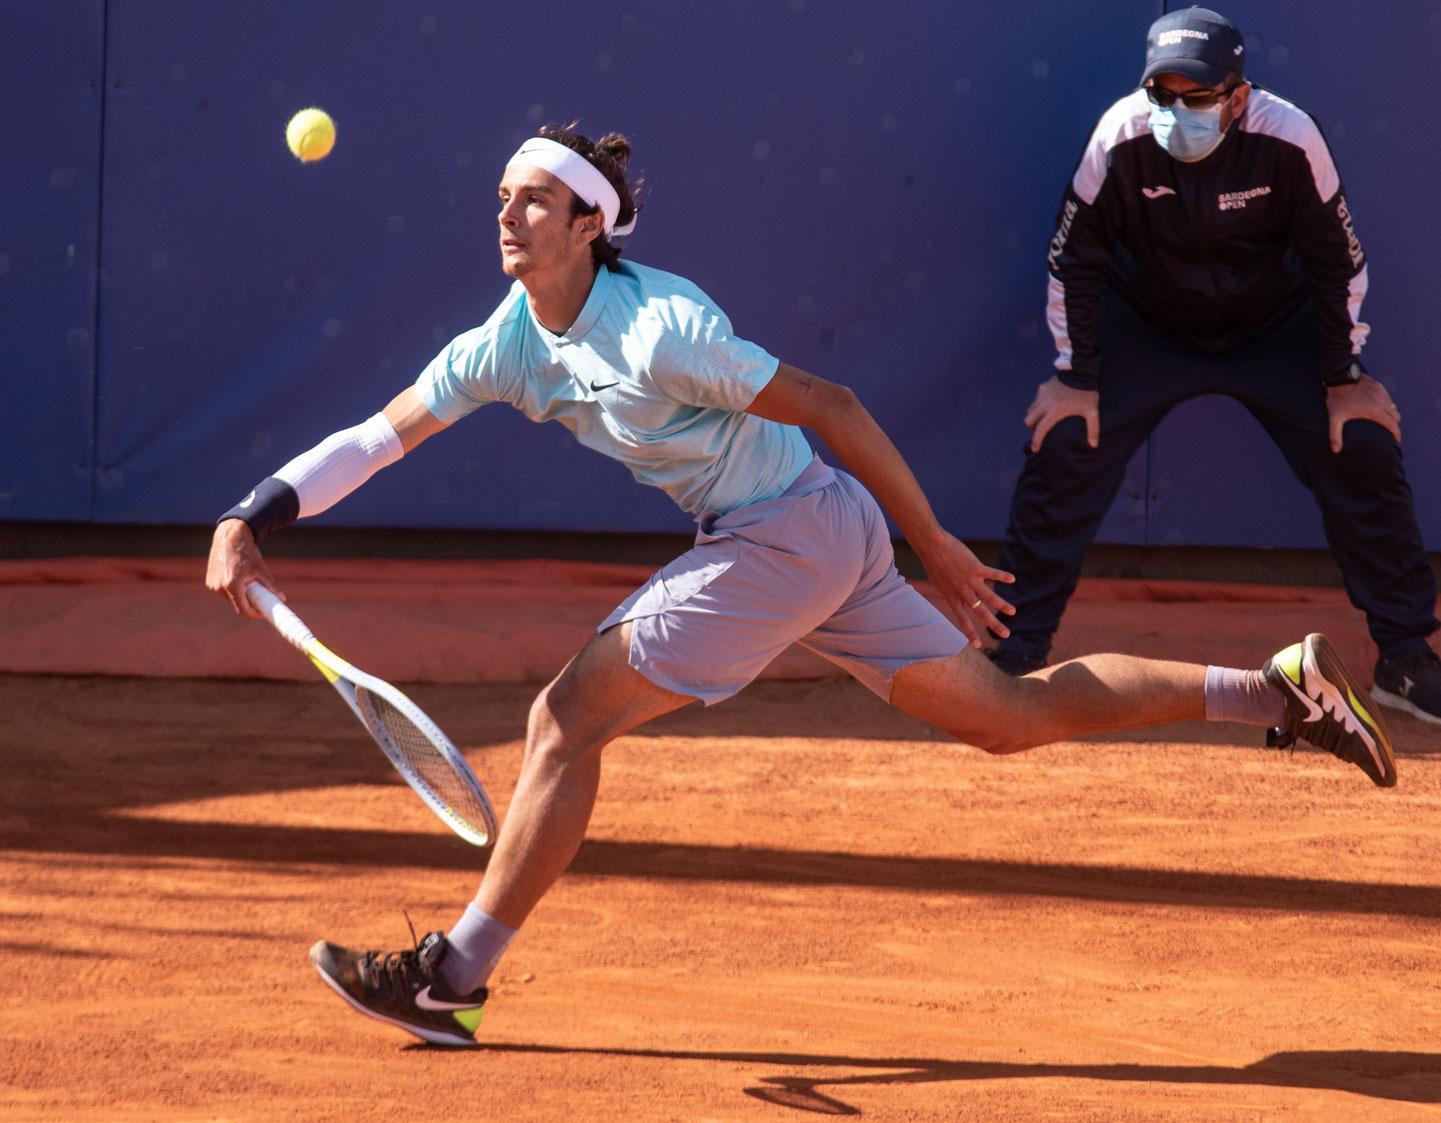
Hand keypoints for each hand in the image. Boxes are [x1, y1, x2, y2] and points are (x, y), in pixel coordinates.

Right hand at [205, 519, 281, 618]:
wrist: (230, 537)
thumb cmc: (246, 551)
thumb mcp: (261, 569)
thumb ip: (271, 585)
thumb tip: (282, 598)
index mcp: (232, 585)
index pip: (244, 610)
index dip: (255, 614)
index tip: (263, 613)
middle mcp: (219, 587)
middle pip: (237, 605)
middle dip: (250, 604)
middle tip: (261, 599)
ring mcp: (213, 584)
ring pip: (231, 598)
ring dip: (241, 596)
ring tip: (250, 583)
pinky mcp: (210, 581)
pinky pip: (224, 591)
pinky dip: (232, 590)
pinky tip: (239, 578)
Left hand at [913, 530, 1015, 644]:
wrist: (932, 546)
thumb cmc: (934, 563)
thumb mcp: (939, 583)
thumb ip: (949, 592)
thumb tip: (954, 597)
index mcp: (952, 597)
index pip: (962, 619)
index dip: (970, 632)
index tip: (977, 646)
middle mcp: (962, 592)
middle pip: (981, 613)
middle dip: (994, 625)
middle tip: (1006, 635)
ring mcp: (970, 580)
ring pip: (990, 597)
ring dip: (1002, 605)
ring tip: (1012, 612)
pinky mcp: (976, 567)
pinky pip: (993, 573)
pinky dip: (1003, 576)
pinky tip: (1012, 579)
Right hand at [1025, 376, 1099, 452]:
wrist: (1080, 371)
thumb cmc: (1086, 393)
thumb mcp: (1092, 411)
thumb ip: (1093, 429)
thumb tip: (1093, 445)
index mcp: (1054, 412)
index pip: (1040, 430)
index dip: (1036, 442)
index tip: (1036, 449)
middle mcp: (1044, 405)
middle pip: (1029, 421)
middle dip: (1033, 428)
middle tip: (1041, 431)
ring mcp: (1041, 396)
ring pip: (1030, 411)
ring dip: (1034, 418)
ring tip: (1044, 420)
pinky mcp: (1042, 388)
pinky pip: (1036, 401)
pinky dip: (1038, 406)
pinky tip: (1048, 406)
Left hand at [1327, 374, 1400, 451]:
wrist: (1340, 377)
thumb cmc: (1337, 399)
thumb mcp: (1335, 418)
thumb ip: (1335, 435)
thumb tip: (1335, 450)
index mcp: (1374, 411)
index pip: (1392, 424)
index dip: (1396, 433)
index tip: (1397, 439)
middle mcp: (1381, 402)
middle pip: (1395, 416)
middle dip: (1395, 424)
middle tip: (1391, 431)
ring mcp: (1381, 393)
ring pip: (1393, 406)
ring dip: (1391, 414)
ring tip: (1386, 420)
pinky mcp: (1379, 386)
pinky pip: (1388, 397)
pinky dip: (1387, 404)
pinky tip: (1380, 407)